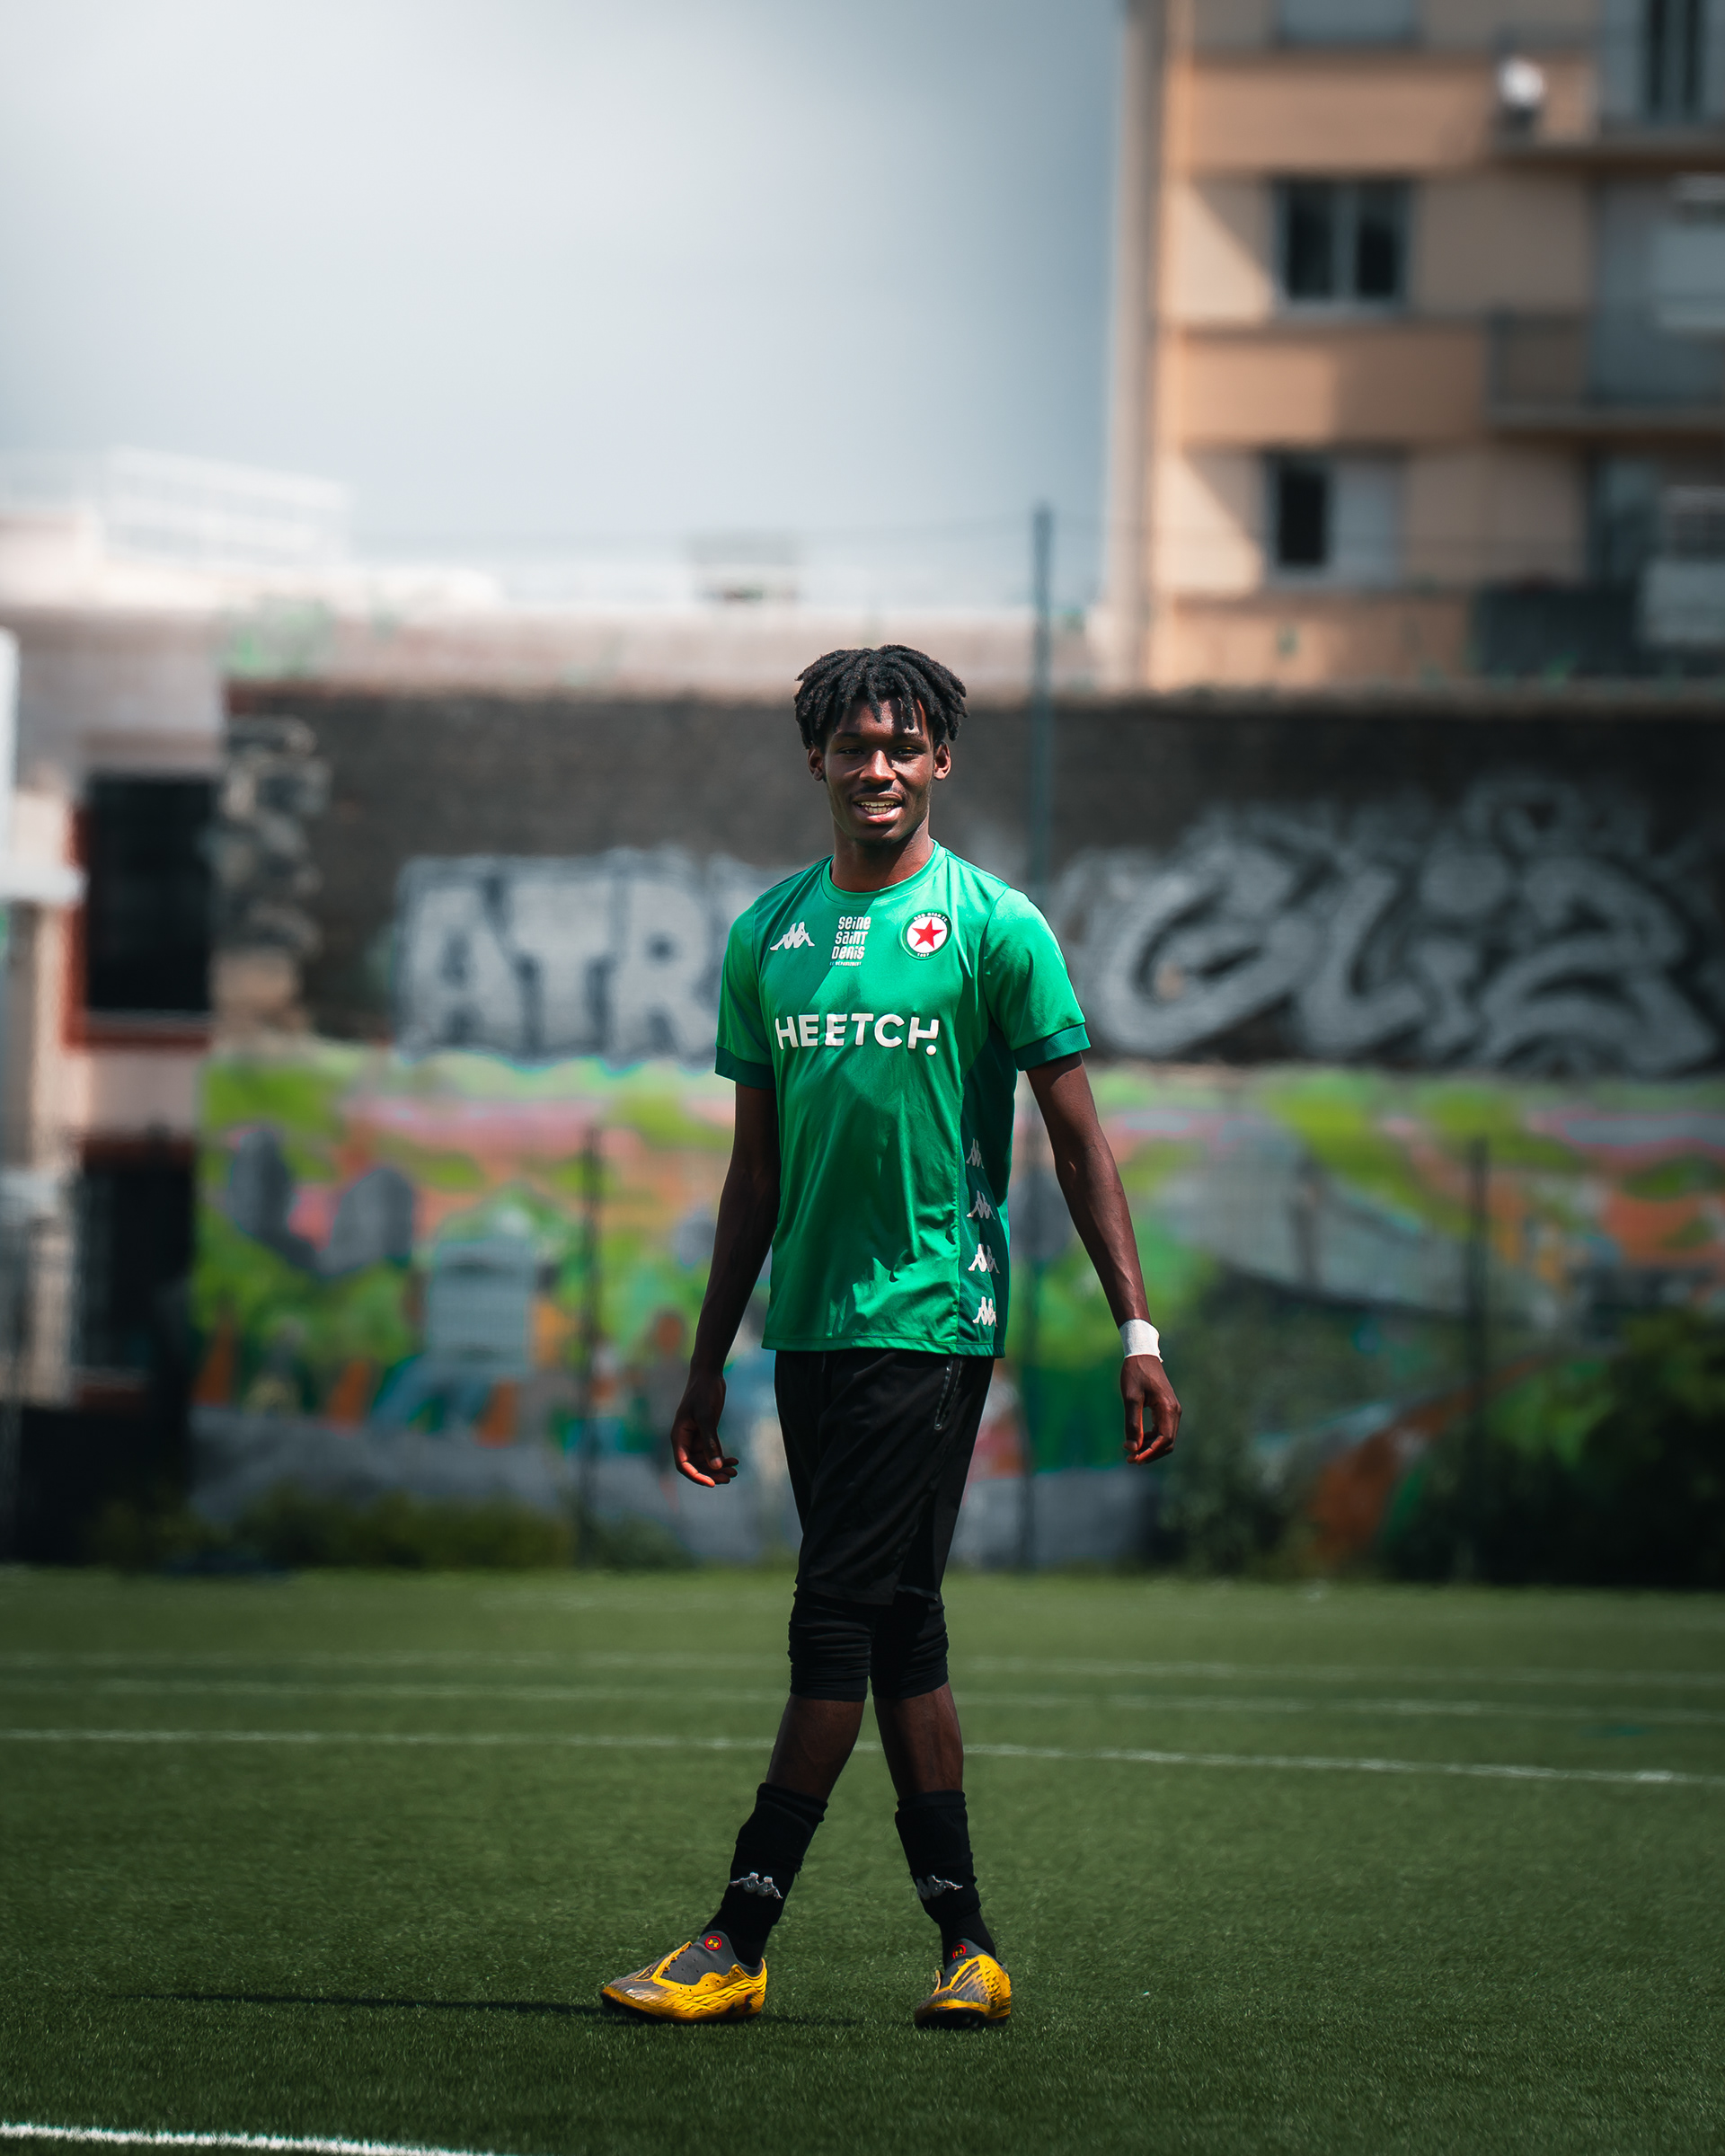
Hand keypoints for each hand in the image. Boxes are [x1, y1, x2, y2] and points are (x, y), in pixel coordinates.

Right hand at [670, 1369, 739, 1486]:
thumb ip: (710, 1441)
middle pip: (695, 1465)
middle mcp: (685, 1439)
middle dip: (711, 1474)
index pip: (683, 1464)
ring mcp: (696, 1437)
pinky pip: (712, 1451)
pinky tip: (735, 1460)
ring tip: (735, 1472)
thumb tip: (715, 1466)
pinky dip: (722, 1457)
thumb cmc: (703, 1392)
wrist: (708, 1374)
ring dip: (718, 1468)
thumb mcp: (706, 1416)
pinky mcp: (706, 1433)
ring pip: (705, 1460)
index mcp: (678, 1436)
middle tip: (729, 1478)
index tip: (711, 1483)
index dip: (696, 1476)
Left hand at [1123, 1354, 1179, 1464]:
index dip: (1150, 1453)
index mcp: (1168, 1408)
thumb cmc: (1135, 1373)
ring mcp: (1172, 1410)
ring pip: (1165, 1438)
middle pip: (1167, 1442)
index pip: (1164, 1440)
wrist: (1142, 1354)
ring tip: (1131, 1452)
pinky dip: (1151, 1438)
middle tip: (1130, 1460)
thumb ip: (1132, 1424)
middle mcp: (1174, 1411)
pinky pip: (1163, 1430)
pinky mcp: (1167, 1409)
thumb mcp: (1131, 1398)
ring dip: (1150, 1447)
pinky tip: (1137, 1439)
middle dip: (1150, 1453)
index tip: (1134, 1460)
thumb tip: (1132, 1448)